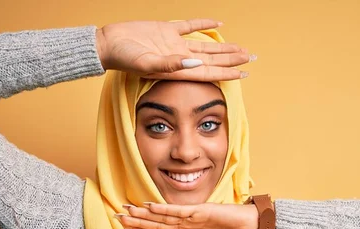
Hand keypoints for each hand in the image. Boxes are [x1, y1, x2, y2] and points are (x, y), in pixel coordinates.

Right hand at [96, 19, 252, 80]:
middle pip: (212, 60)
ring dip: (223, 47)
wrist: (108, 44)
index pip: (209, 72)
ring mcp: (174, 44)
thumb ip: (170, 64)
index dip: (227, 72)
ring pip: (205, 46)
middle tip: (252, 58)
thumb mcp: (146, 63)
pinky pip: (190, 27)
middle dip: (233, 60)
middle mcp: (179, 58)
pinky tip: (218, 25)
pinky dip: (204, 25)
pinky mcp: (166, 31)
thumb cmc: (124, 58)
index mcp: (178, 69)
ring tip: (241, 48)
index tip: (244, 73)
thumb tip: (194, 64)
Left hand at [115, 202, 257, 228]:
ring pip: (162, 216)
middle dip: (137, 222)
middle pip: (156, 224)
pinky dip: (163, 209)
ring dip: (145, 214)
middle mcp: (186, 228)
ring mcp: (191, 218)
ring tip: (127, 211)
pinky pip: (177, 210)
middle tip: (117, 217)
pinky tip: (148, 207)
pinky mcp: (199, 211)